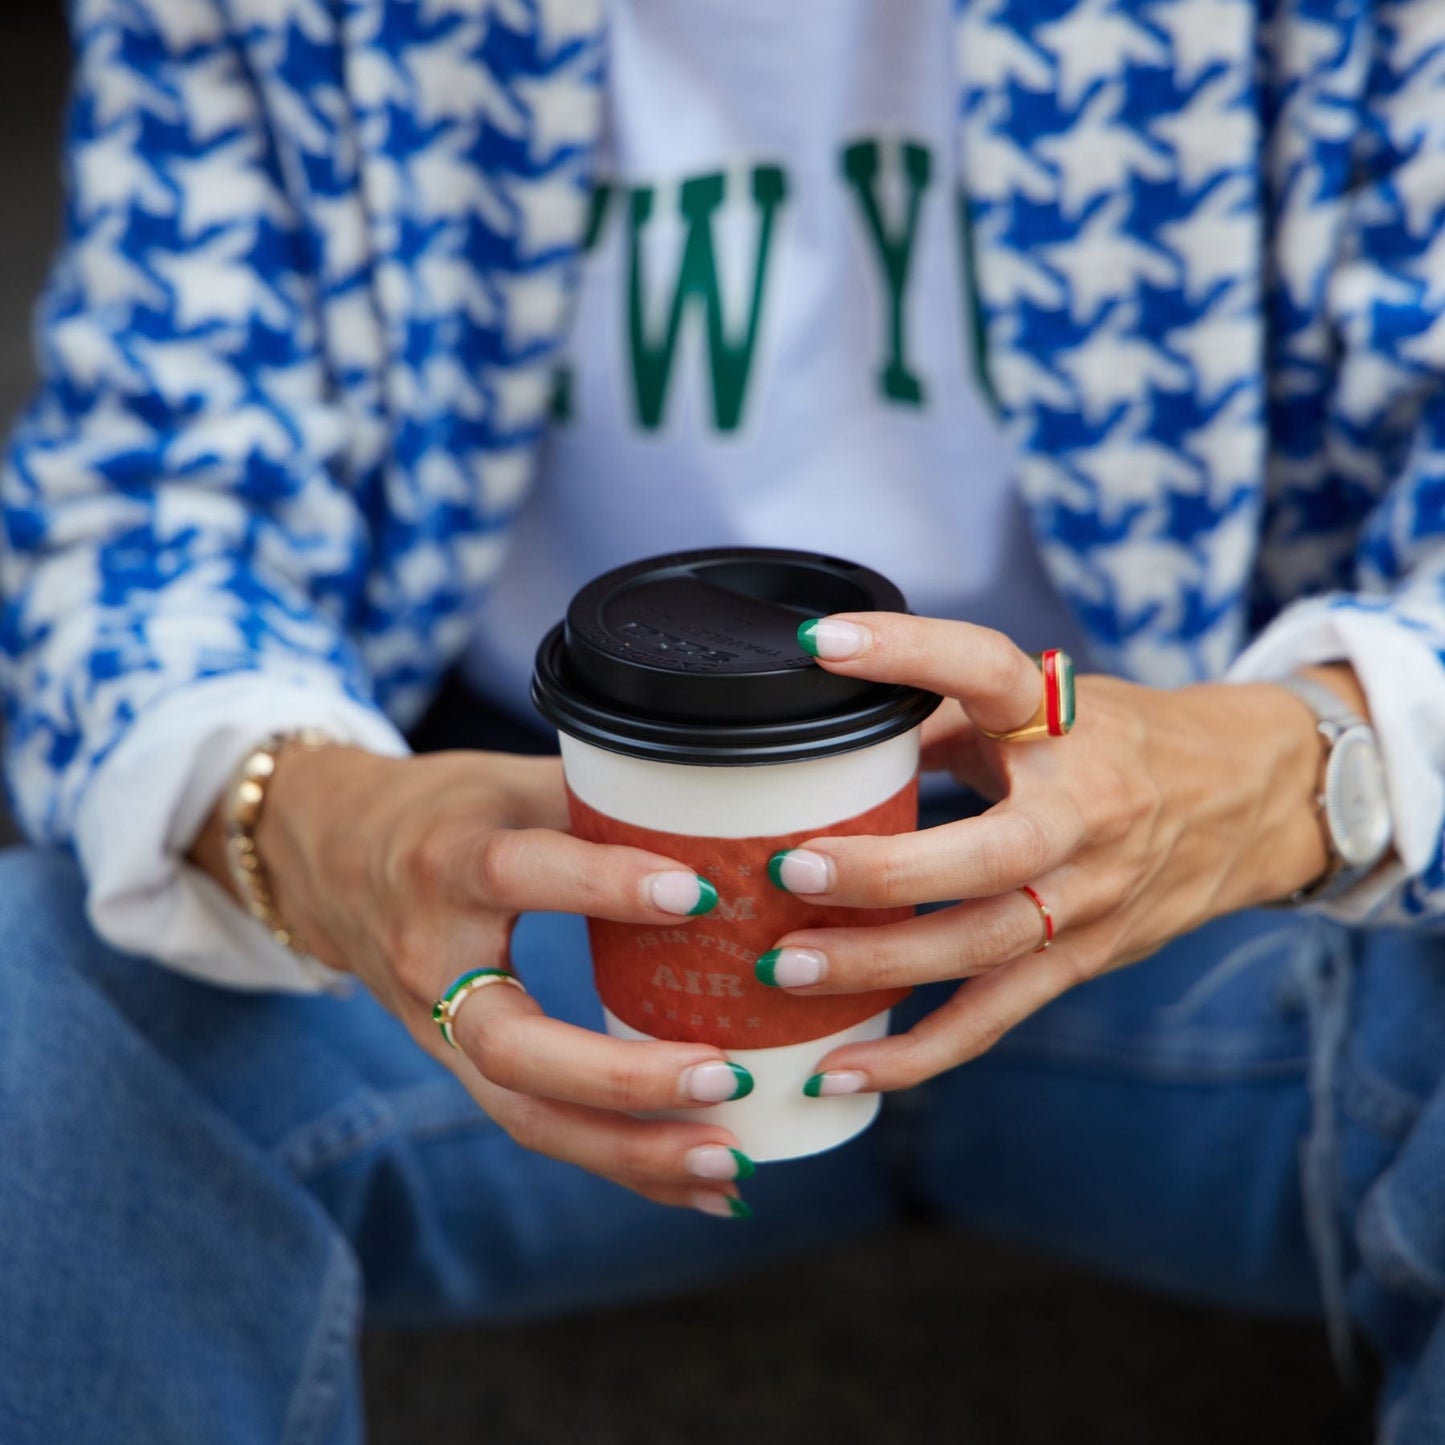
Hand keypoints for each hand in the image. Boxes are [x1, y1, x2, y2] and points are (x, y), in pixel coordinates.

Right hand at [189, 746, 755, 1215]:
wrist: (330, 860)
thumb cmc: (447, 811)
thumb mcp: (510, 780)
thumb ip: (600, 794)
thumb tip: (720, 806)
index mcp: (448, 863)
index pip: (517, 875)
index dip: (604, 885)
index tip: (696, 894)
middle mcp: (433, 959)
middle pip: (513, 1045)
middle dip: (621, 1076)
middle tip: (722, 1075)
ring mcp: (438, 1030)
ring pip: (523, 1114)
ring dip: (630, 1149)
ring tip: (730, 1160)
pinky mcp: (458, 1068)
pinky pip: (536, 1127)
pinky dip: (621, 1161)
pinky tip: (702, 1184)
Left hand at [758, 613, 1343, 1094]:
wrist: (1251, 801)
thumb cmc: (1125, 744)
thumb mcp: (1047, 705)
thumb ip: (945, 712)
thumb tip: (831, 726)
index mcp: (1065, 724)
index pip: (989, 672)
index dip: (910, 653)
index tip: (825, 646)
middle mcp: (1085, 813)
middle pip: (991, 854)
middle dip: (887, 871)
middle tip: (795, 868)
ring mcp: (1088, 897)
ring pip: (983, 946)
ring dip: (880, 965)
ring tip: (786, 968)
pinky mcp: (1082, 958)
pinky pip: (994, 1017)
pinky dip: (918, 1054)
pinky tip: (843, 1069)